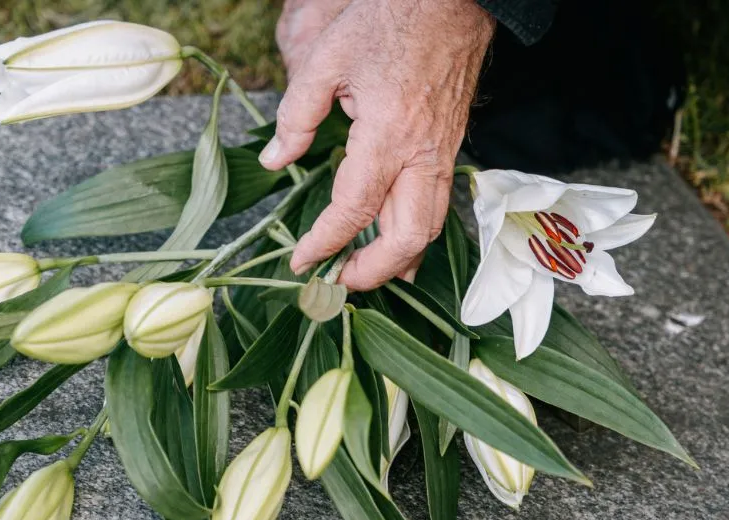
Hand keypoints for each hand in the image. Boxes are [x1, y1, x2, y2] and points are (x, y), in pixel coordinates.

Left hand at [260, 0, 493, 289]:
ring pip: (430, 227)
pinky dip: (414, 230)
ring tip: (365, 271)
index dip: (324, 242)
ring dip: (398, 258)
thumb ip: (296, 116)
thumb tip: (276, 160)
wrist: (452, 1)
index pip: (353, 211)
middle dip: (373, 272)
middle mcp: (423, 155)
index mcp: (388, 136)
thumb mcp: (328, 60)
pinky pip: (436, 204)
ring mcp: (443, 153)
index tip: (301, 261)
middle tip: (338, 282)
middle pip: (407, 238)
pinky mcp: (450, 146)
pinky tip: (393, 237)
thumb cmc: (391, 20)